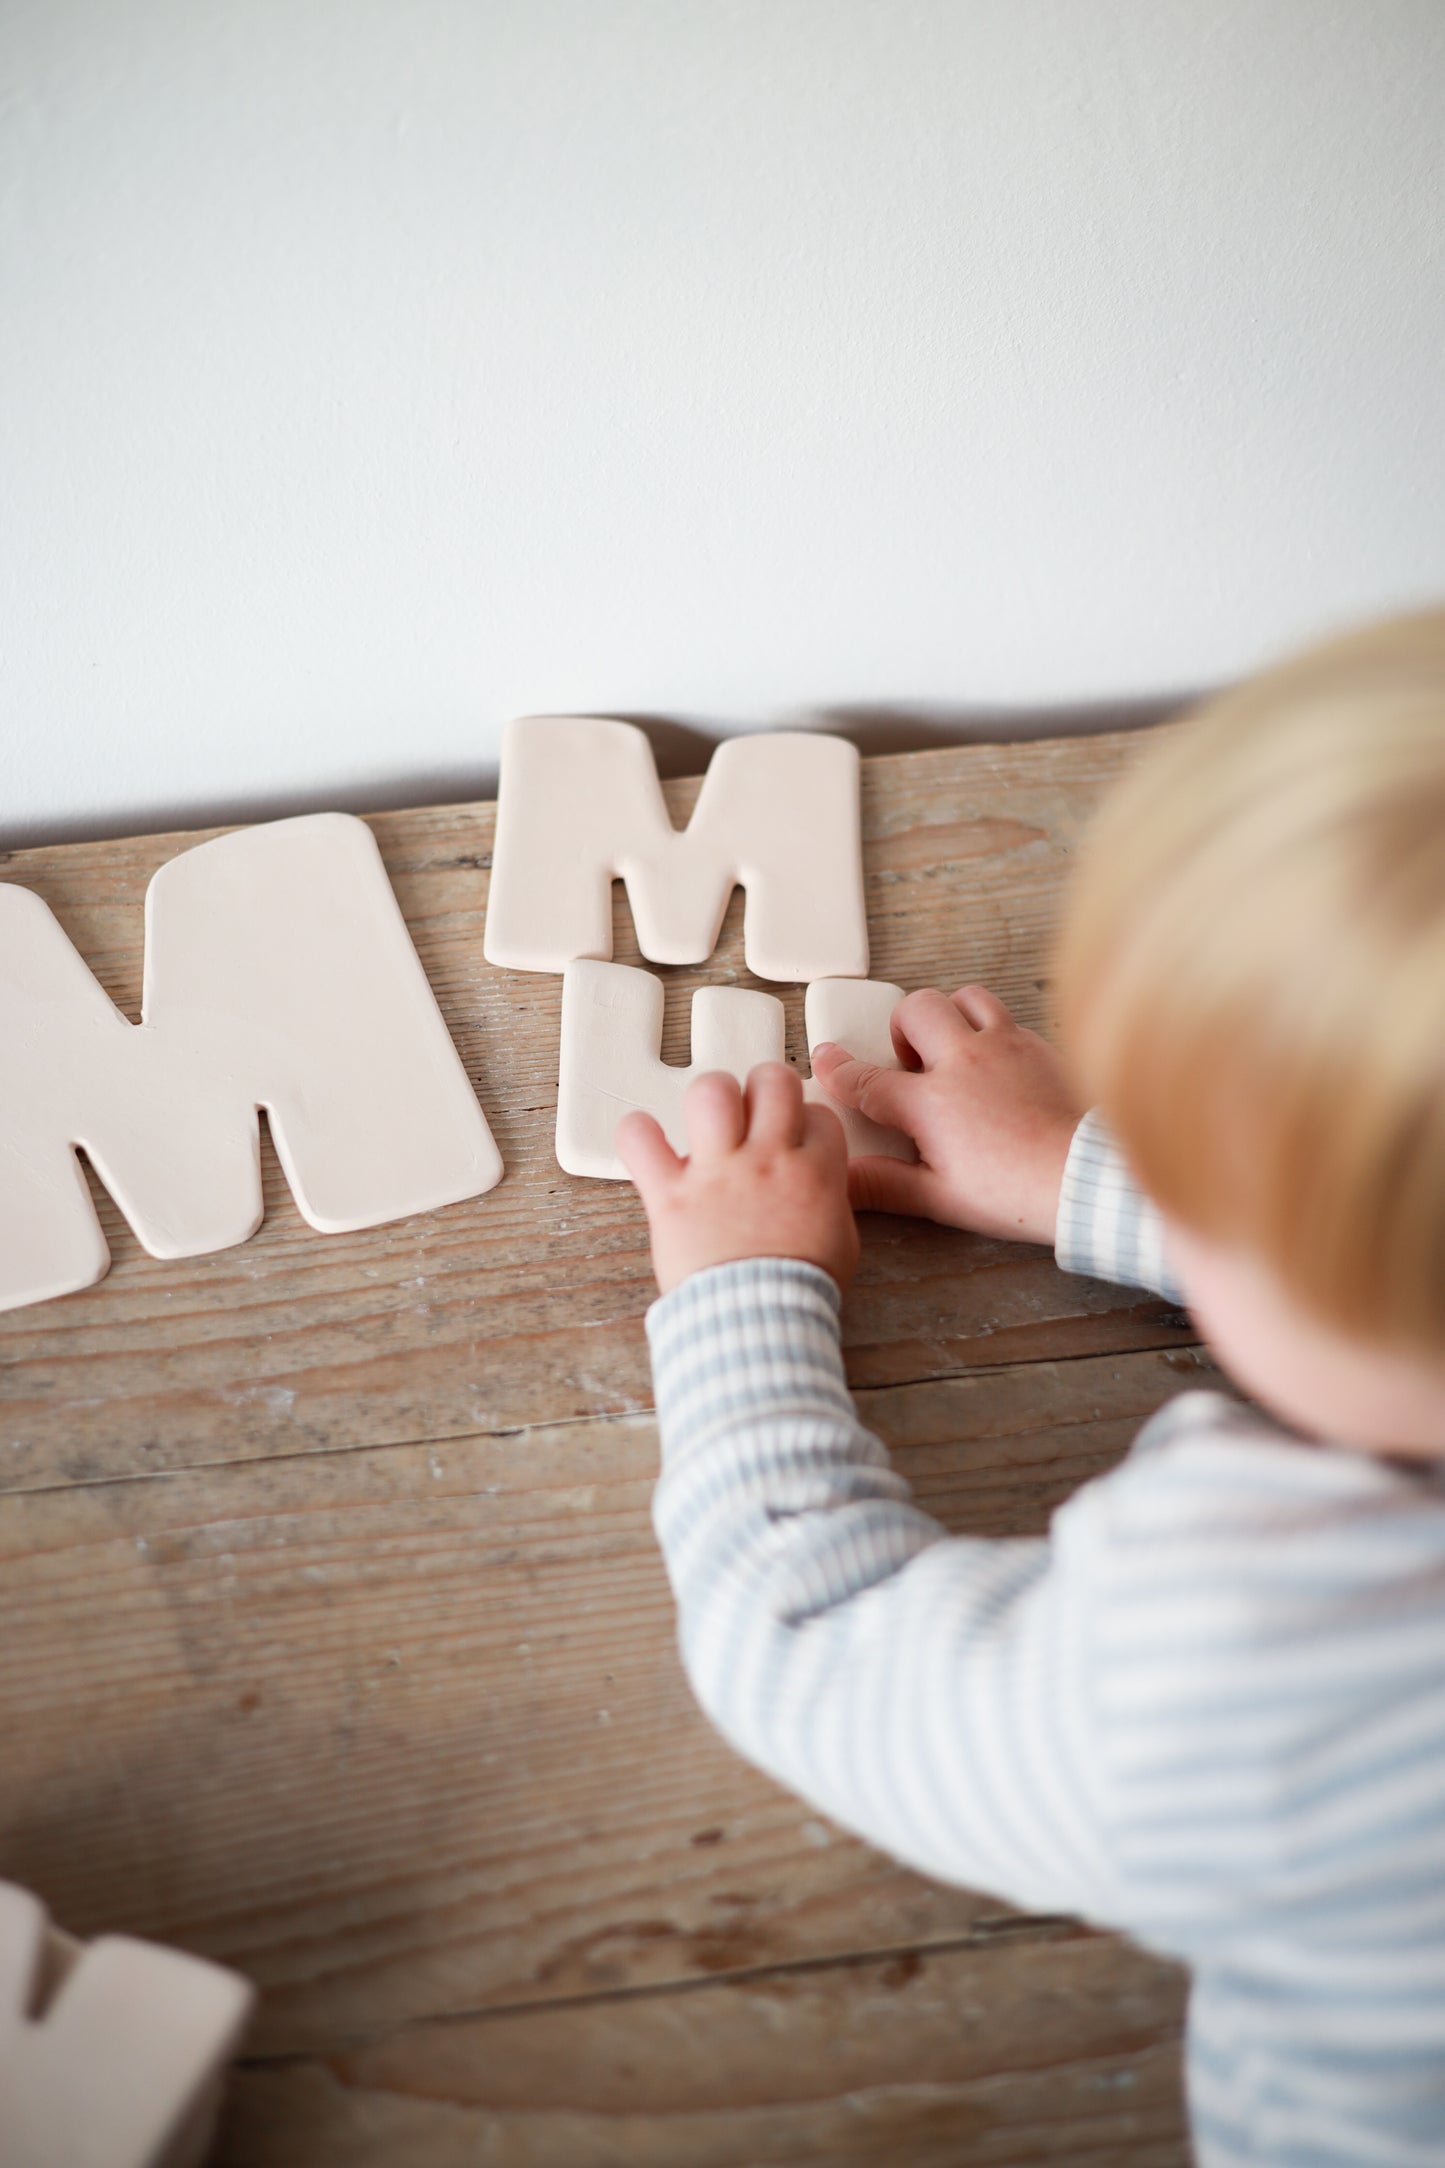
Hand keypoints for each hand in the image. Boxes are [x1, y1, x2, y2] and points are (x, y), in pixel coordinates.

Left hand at [617, 1063, 859, 1296]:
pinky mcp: (671, 1194)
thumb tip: (816, 1182)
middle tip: (755, 1110)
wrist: (757, 1324)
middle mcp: (766, 1160)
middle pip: (772, 1081)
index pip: (818, 1113)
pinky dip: (638, 1135)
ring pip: (712, 1092)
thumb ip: (828, 1197)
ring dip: (712, 1098)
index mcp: (813, 1171)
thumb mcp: (840, 1238)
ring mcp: (716, 1173)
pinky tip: (647, 1142)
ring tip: (709, 1119)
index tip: (795, 1137)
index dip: (806, 1122)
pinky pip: (641, 1141)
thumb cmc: (798, 1292)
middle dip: (764, 1088)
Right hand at [811, 986, 1080, 1243]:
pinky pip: (1008, 1017)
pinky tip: (998, 1065)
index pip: (868, 1078)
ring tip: (953, 1049)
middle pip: (915, 1009)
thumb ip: (885, 1185)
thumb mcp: (940, 1199)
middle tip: (909, 1062)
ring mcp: (1006, 1046)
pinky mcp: (1040, 1046)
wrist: (1085, 1176)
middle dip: (902, 1028)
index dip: (839, 1068)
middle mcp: (964, 1061)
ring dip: (951, 1015)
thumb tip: (845, 1181)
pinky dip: (993, 1031)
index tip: (827, 1059)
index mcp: (931, 1102)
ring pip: (965, 996)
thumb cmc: (1017, 1192)